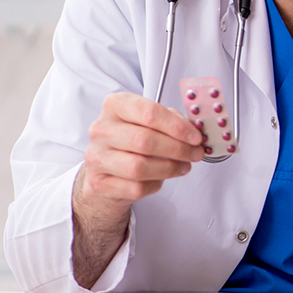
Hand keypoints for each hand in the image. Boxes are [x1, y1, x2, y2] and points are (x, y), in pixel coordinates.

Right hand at [70, 92, 202, 287]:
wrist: (108, 166)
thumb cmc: (134, 140)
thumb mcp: (152, 122)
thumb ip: (173, 121)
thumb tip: (196, 132)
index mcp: (115, 105)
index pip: (148, 112)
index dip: (177, 126)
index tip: (196, 137)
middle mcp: (101, 129)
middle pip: (144, 140)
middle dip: (177, 149)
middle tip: (195, 154)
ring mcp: (96, 156)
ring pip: (139, 166)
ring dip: (169, 168)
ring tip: (183, 166)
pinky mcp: (99, 182)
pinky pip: (135, 187)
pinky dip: (155, 184)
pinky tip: (161, 178)